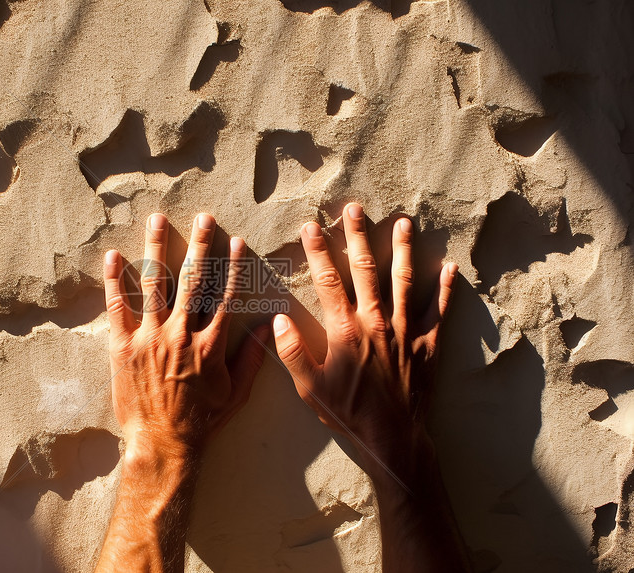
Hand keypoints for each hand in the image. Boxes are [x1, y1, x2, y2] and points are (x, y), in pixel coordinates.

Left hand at [104, 212, 267, 464]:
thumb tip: (269, 330)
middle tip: (203, 217)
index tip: (236, 240)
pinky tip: (114, 256)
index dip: (232, 266)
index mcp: (210, 345)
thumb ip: (251, 360)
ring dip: (157, 248)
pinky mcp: (123, 347)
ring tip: (158, 220)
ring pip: (154, 284)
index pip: (224, 295)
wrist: (162, 444)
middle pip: (191, 281)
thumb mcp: (235, 393)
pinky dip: (115, 280)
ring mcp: (150, 339)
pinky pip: (118, 307)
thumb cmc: (202, 421)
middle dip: (199, 245)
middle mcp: (181, 335)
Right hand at [272, 202, 456, 483]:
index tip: (311, 227)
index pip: (328, 281)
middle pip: (366, 270)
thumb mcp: (308, 387)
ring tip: (404, 222)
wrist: (392, 438)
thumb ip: (291, 352)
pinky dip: (445, 288)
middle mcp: (376, 321)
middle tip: (357, 209)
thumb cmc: (348, 413)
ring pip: (404, 280)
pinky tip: (450, 267)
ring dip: (403, 249)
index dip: (318, 251)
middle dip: (359, 236)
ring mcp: (405, 331)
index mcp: (344, 329)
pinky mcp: (427, 345)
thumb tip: (279, 320)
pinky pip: (438, 311)